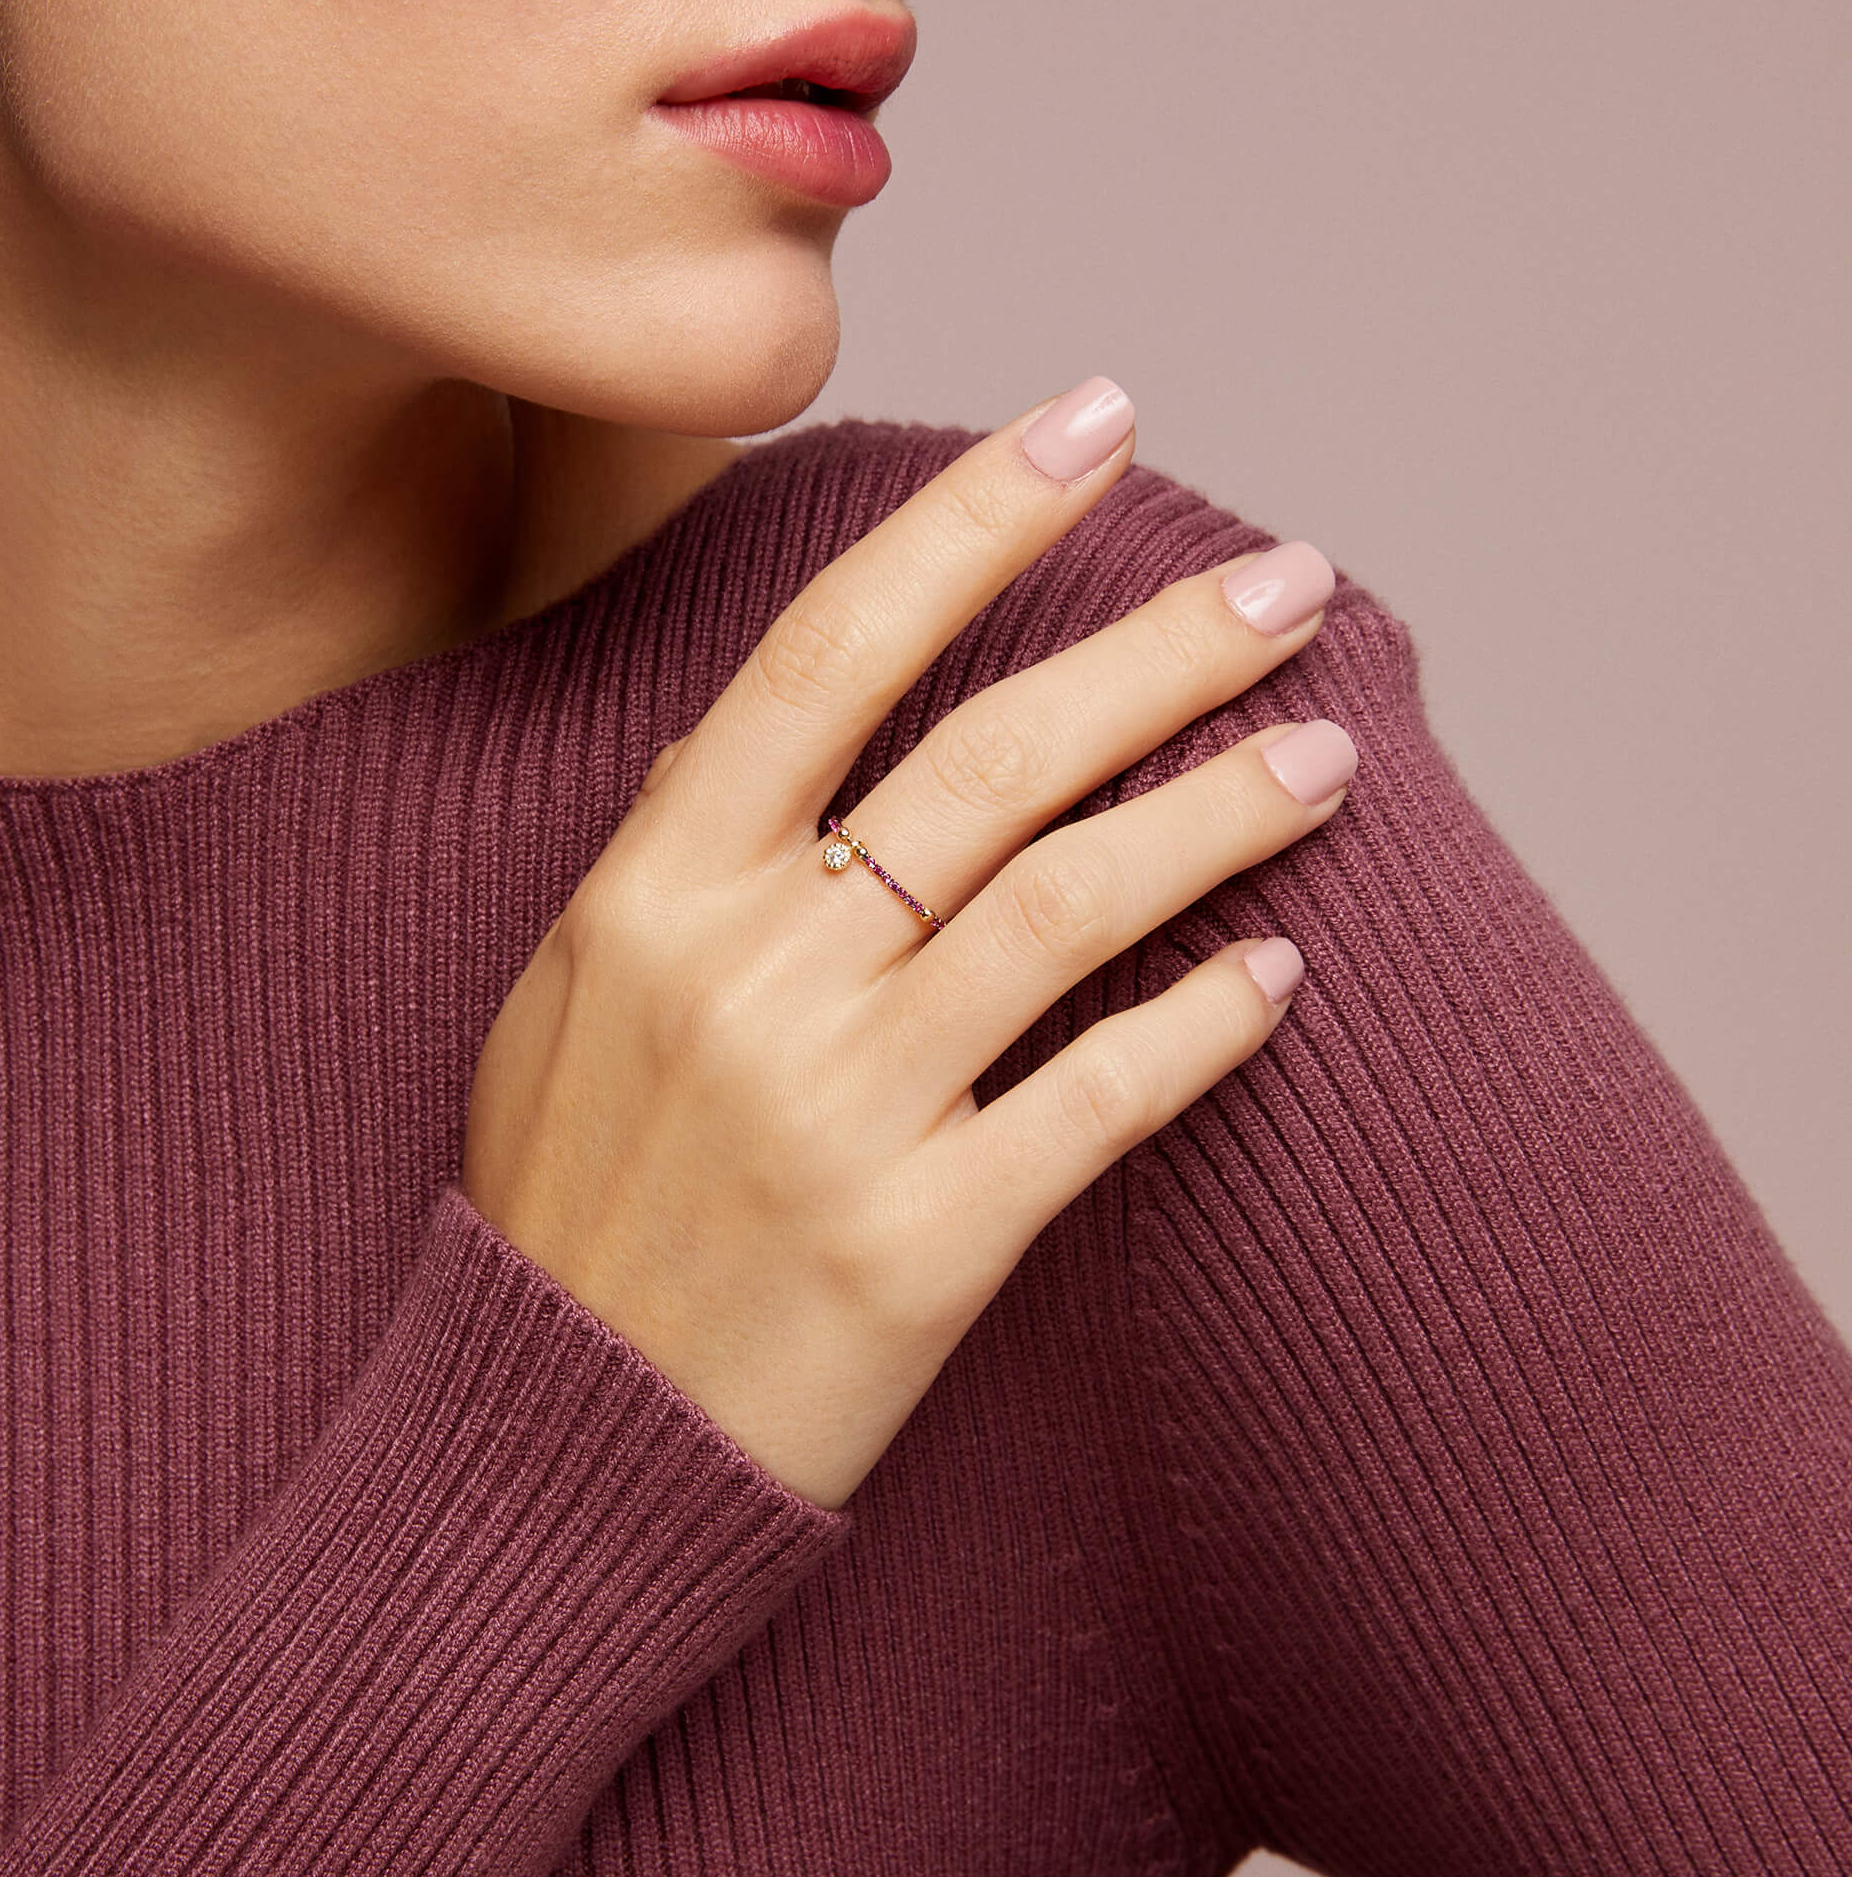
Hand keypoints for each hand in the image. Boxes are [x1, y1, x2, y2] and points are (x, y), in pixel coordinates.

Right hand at [461, 381, 1352, 1510]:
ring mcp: (840, 1112)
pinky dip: (1200, 1032)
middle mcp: (751, 976)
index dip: (968, 523)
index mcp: (653, 894)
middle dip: (1157, 649)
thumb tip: (737, 728)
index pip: (827, 652)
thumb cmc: (562, 1212)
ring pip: (1070, 907)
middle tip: (1289, 583)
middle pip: (988, 759)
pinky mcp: (923, 1246)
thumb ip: (661, 859)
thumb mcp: (565, 1004)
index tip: (1093, 423)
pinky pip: (1099, 1102)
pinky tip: (1276, 981)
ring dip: (1217, 815)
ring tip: (1327, 761)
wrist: (550, 1452)